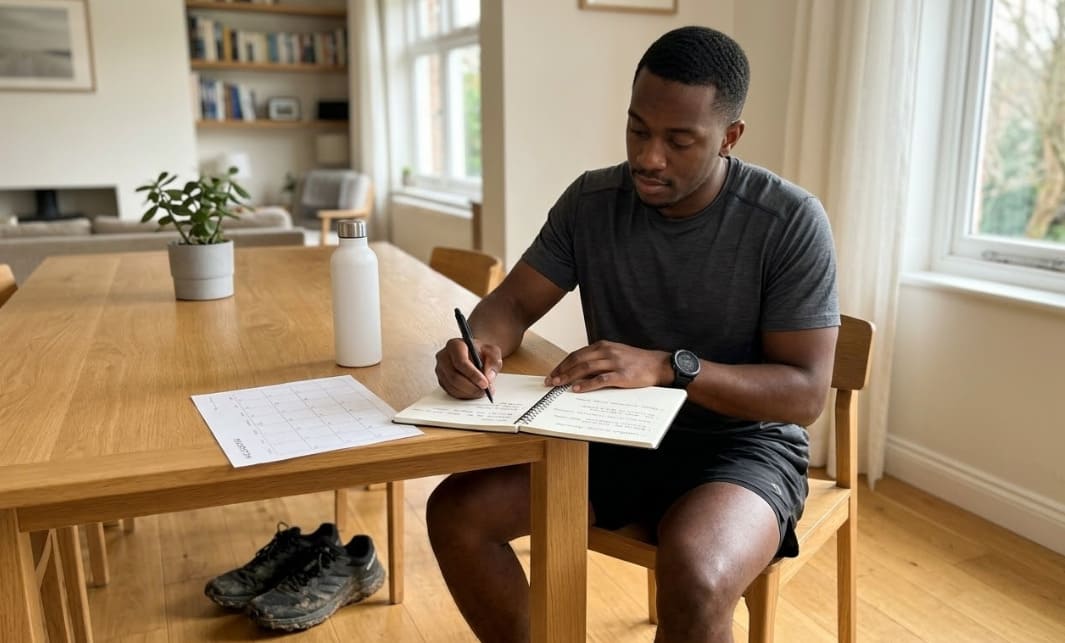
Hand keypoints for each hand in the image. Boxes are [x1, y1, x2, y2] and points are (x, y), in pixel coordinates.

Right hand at [435, 337, 502, 398]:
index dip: (473, 375)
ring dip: (469, 392)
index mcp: (454, 345)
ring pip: (453, 387)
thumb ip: (493, 362)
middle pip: (454, 377)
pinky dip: (465, 395)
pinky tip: (474, 392)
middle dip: (472, 387)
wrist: (475, 354)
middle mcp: (443, 356)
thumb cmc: (482, 352)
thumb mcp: (493, 352)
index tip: (485, 384)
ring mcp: (440, 369)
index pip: (461, 362)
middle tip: (485, 391)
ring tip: (482, 392)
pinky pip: (451, 392)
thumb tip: (488, 377)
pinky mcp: (441, 380)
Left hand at [546, 340, 671, 391]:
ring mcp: (615, 362)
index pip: (577, 354)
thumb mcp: (615, 354)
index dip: (563, 364)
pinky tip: (578, 389)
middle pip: (578, 360)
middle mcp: (607, 352)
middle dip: (562, 371)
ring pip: (586, 368)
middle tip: (550, 381)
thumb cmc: (636, 362)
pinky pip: (600, 379)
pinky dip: (587, 384)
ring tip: (559, 385)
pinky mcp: (622, 375)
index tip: (553, 373)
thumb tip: (579, 372)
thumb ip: (599, 360)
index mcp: (603, 346)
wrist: (658, 365)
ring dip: (570, 376)